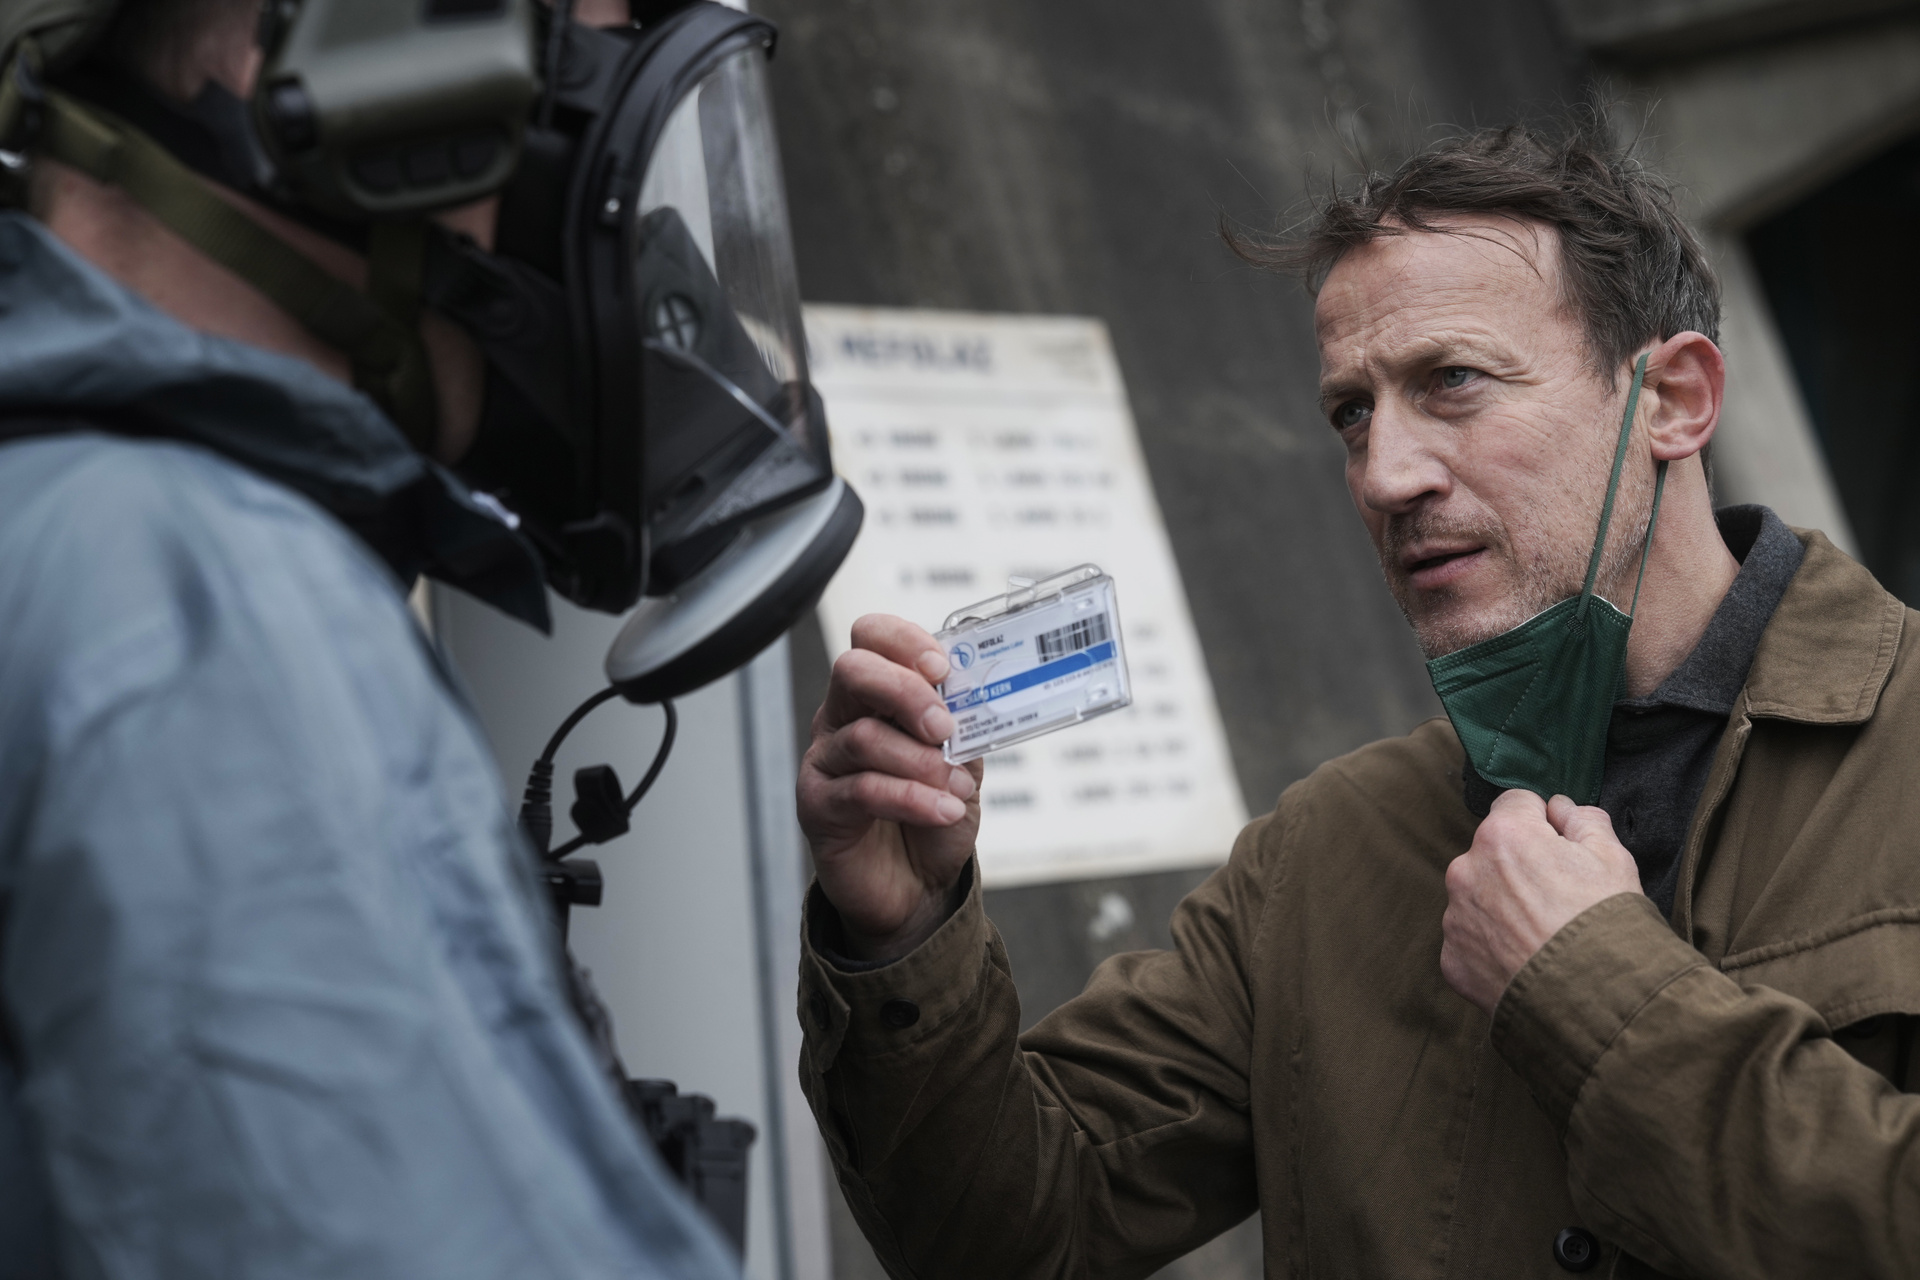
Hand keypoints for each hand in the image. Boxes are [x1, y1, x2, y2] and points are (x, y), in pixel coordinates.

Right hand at [797, 614, 983, 961]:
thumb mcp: (962, 763)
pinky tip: (942, 810)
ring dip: (922, 761)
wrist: (917, 885)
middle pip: (853, 670)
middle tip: (945, 728)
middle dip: (906, 692)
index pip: (871, 637)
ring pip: (864, 735)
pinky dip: (912, 798)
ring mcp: (825, 760)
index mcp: (876, 694)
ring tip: (958, 788)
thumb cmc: (933, 815)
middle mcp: (842, 717)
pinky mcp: (818, 805)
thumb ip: (964, 728)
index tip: (942, 668)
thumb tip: (972, 701)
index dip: (904, 641)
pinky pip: (863, 790)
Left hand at [1441, 790, 1644, 1013]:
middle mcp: (1466, 870)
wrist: (1595, 1004)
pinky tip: (1526, 961)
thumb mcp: (1613, 858)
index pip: (1516, 804)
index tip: (1562, 847)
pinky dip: (1493, 948)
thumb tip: (1561, 808)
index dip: (1544, 823)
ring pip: (1478, 897)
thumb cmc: (1607, 925)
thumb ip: (1583, 820)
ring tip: (1543, 935)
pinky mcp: (1452, 959)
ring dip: (1502, 907)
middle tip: (1558, 898)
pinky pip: (1471, 941)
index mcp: (1503, 836)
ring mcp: (1455, 917)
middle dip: (1519, 866)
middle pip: (1492, 853)